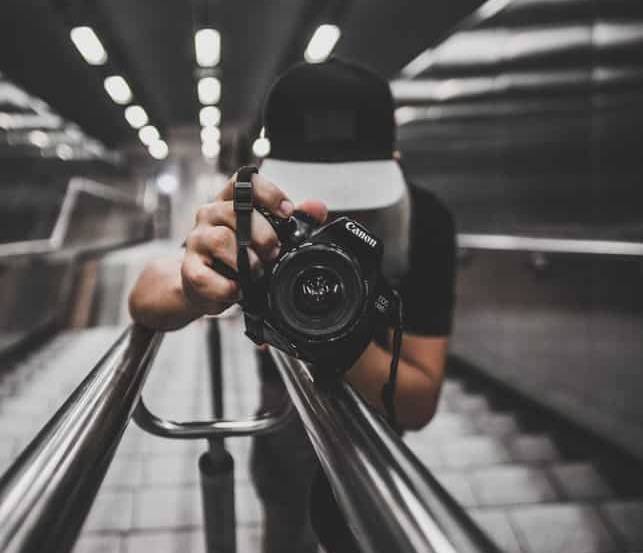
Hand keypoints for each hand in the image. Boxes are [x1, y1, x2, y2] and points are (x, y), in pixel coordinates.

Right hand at [181, 171, 326, 316]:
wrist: (204, 285)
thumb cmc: (237, 256)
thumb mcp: (266, 236)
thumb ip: (293, 221)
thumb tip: (318, 208)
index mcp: (230, 202)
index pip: (244, 182)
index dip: (267, 193)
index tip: (286, 212)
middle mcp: (210, 215)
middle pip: (235, 211)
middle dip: (263, 235)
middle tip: (274, 252)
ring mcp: (196, 240)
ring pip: (219, 240)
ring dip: (246, 260)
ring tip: (256, 273)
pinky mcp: (189, 268)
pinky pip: (206, 276)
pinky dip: (227, 287)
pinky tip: (238, 290)